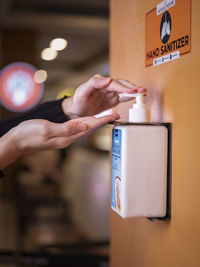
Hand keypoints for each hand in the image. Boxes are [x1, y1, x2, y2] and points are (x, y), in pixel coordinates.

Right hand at [0, 113, 119, 168]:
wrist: (18, 141)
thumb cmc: (29, 134)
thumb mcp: (46, 129)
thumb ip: (65, 128)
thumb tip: (83, 124)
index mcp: (67, 136)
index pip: (89, 127)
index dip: (102, 121)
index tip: (114, 115)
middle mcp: (69, 138)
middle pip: (90, 129)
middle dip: (104, 122)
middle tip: (116, 116)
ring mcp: (65, 137)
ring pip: (85, 129)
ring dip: (97, 123)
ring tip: (107, 118)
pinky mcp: (61, 135)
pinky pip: (78, 129)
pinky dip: (86, 124)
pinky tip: (88, 121)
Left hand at [62, 74, 145, 117]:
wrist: (77, 112)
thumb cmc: (78, 102)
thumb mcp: (82, 93)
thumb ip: (93, 84)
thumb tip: (107, 79)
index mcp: (99, 82)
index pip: (114, 84)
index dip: (123, 87)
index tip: (131, 91)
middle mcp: (106, 86)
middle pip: (122, 85)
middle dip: (133, 88)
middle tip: (142, 91)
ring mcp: (110, 92)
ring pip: (125, 90)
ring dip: (134, 91)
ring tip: (143, 93)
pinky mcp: (112, 99)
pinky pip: (123, 97)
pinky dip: (131, 97)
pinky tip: (137, 97)